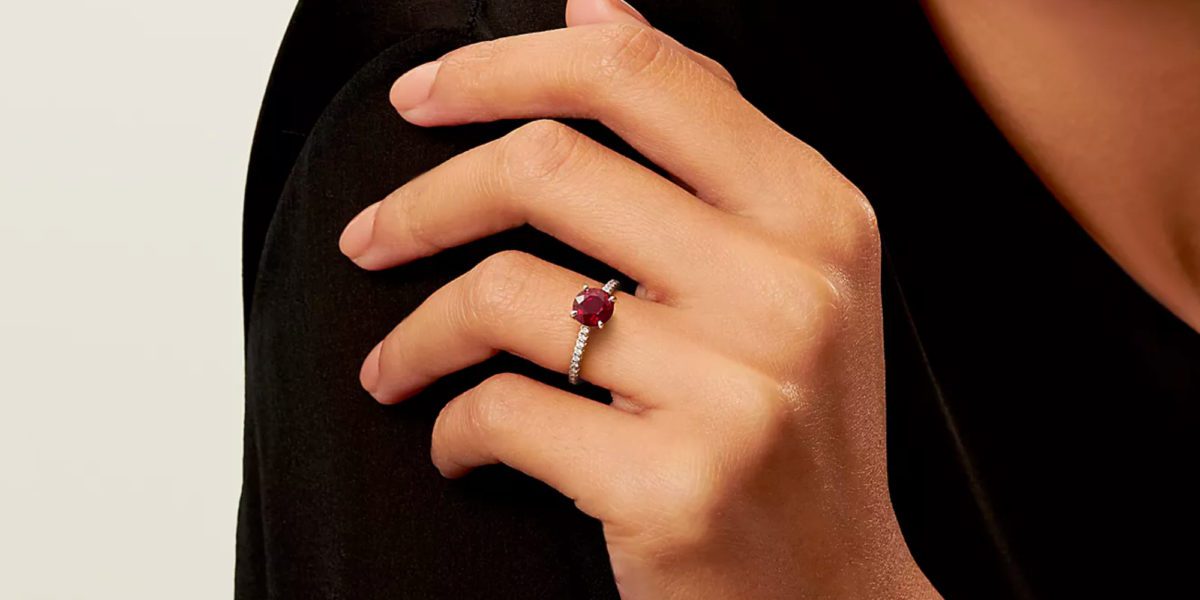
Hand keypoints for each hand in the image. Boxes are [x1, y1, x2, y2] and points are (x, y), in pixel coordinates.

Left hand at [338, 0, 938, 596]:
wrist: (834, 595)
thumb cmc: (791, 430)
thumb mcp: (786, 270)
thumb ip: (702, 137)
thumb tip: (598, 4)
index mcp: (815, 213)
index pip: (638, 74)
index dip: (504, 64)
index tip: (422, 95)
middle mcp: (788, 287)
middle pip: (546, 168)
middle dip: (422, 200)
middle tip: (370, 238)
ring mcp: (736, 389)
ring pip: (503, 294)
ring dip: (415, 335)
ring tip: (395, 367)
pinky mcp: (675, 487)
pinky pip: (502, 414)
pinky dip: (450, 429)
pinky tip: (458, 446)